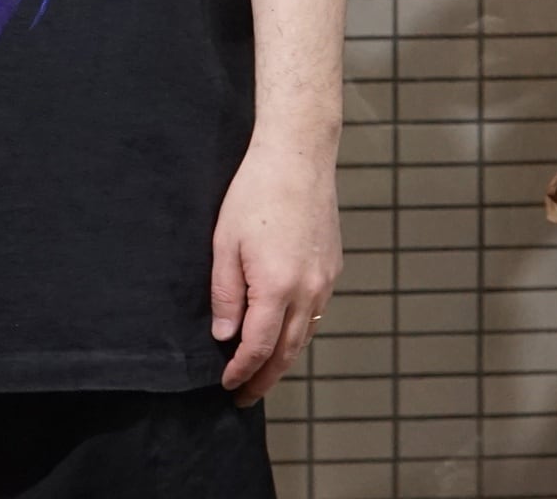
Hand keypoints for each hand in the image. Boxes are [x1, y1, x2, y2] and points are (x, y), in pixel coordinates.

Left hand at [209, 130, 342, 406]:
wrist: (297, 158)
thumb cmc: (254, 193)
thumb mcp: (225, 242)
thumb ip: (225, 293)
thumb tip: (224, 335)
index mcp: (277, 287)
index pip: (259, 347)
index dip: (242, 371)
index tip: (227, 384)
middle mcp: (308, 291)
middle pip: (287, 351)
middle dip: (265, 378)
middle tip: (245, 397)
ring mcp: (324, 280)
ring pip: (304, 334)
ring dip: (284, 358)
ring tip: (262, 373)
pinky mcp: (332, 267)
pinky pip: (315, 312)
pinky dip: (298, 331)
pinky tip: (283, 332)